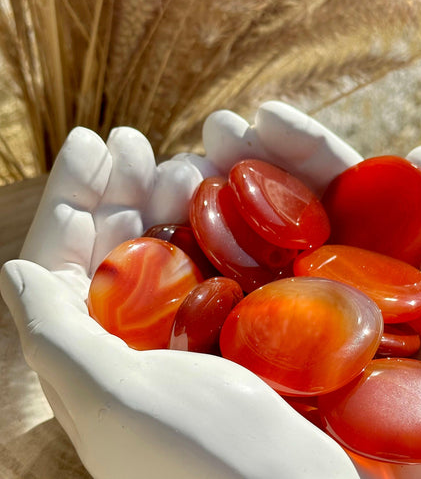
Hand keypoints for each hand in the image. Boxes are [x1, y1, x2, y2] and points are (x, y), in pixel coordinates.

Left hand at [0, 112, 360, 478]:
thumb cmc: (203, 461)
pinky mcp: (232, 331)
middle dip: (118, 188)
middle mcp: (133, 340)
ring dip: (165, 200)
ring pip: (164, 248)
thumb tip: (13, 265)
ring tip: (182, 163)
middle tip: (136, 141)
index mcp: (92, 355)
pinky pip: (211, 264)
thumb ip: (58, 337)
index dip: (72, 197)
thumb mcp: (116, 401)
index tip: (93, 143)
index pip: (62, 261)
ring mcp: (186, 332)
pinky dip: (211, 227)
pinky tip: (220, 201)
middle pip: (112, 245)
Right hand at [203, 104, 420, 478]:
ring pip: (259, 255)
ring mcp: (308, 322)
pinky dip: (215, 272)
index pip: (332, 189)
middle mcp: (337, 283)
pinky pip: (246, 310)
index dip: (299, 150)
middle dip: (250, 166)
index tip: (263, 116)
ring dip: (224, 207)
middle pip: (287, 215)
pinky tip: (190, 232)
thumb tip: (419, 152)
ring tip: (191, 161)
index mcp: (378, 254)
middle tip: (215, 129)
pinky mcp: (286, 364)